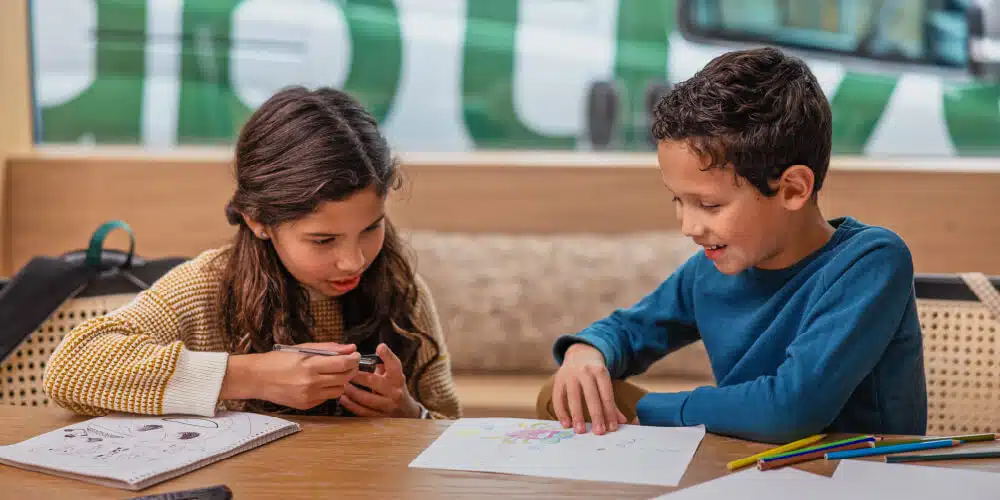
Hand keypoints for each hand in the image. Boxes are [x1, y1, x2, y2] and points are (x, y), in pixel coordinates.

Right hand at [221, 342, 359, 409]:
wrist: (257, 378)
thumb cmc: (278, 360)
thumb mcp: (303, 349)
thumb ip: (329, 348)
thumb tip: (351, 348)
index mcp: (310, 366)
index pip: (343, 364)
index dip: (353, 359)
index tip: (355, 355)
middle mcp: (311, 384)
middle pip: (344, 378)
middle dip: (351, 369)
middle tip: (349, 363)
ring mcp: (309, 397)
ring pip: (338, 390)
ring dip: (341, 381)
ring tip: (334, 372)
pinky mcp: (306, 405)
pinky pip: (326, 398)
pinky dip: (328, 390)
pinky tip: (321, 382)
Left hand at [339, 343, 421, 417]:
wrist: (406, 410)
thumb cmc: (395, 388)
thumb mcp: (394, 375)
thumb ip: (382, 364)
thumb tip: (364, 355)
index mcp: (398, 378)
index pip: (395, 365)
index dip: (388, 356)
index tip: (380, 347)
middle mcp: (395, 392)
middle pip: (374, 382)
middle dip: (358, 376)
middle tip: (346, 372)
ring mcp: (388, 406)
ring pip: (366, 399)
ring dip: (352, 391)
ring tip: (343, 385)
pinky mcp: (380, 417)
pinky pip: (363, 411)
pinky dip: (351, 405)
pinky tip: (343, 398)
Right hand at [552, 343, 626, 434]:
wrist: (579, 354)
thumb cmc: (595, 373)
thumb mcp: (605, 382)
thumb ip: (612, 402)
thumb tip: (622, 422)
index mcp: (600, 371)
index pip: (606, 394)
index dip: (610, 412)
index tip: (612, 428)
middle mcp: (585, 371)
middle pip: (591, 396)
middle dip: (596, 415)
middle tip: (599, 432)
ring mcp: (570, 374)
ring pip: (573, 397)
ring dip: (577, 416)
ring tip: (580, 431)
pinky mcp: (558, 379)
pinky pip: (558, 397)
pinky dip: (561, 412)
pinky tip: (566, 424)